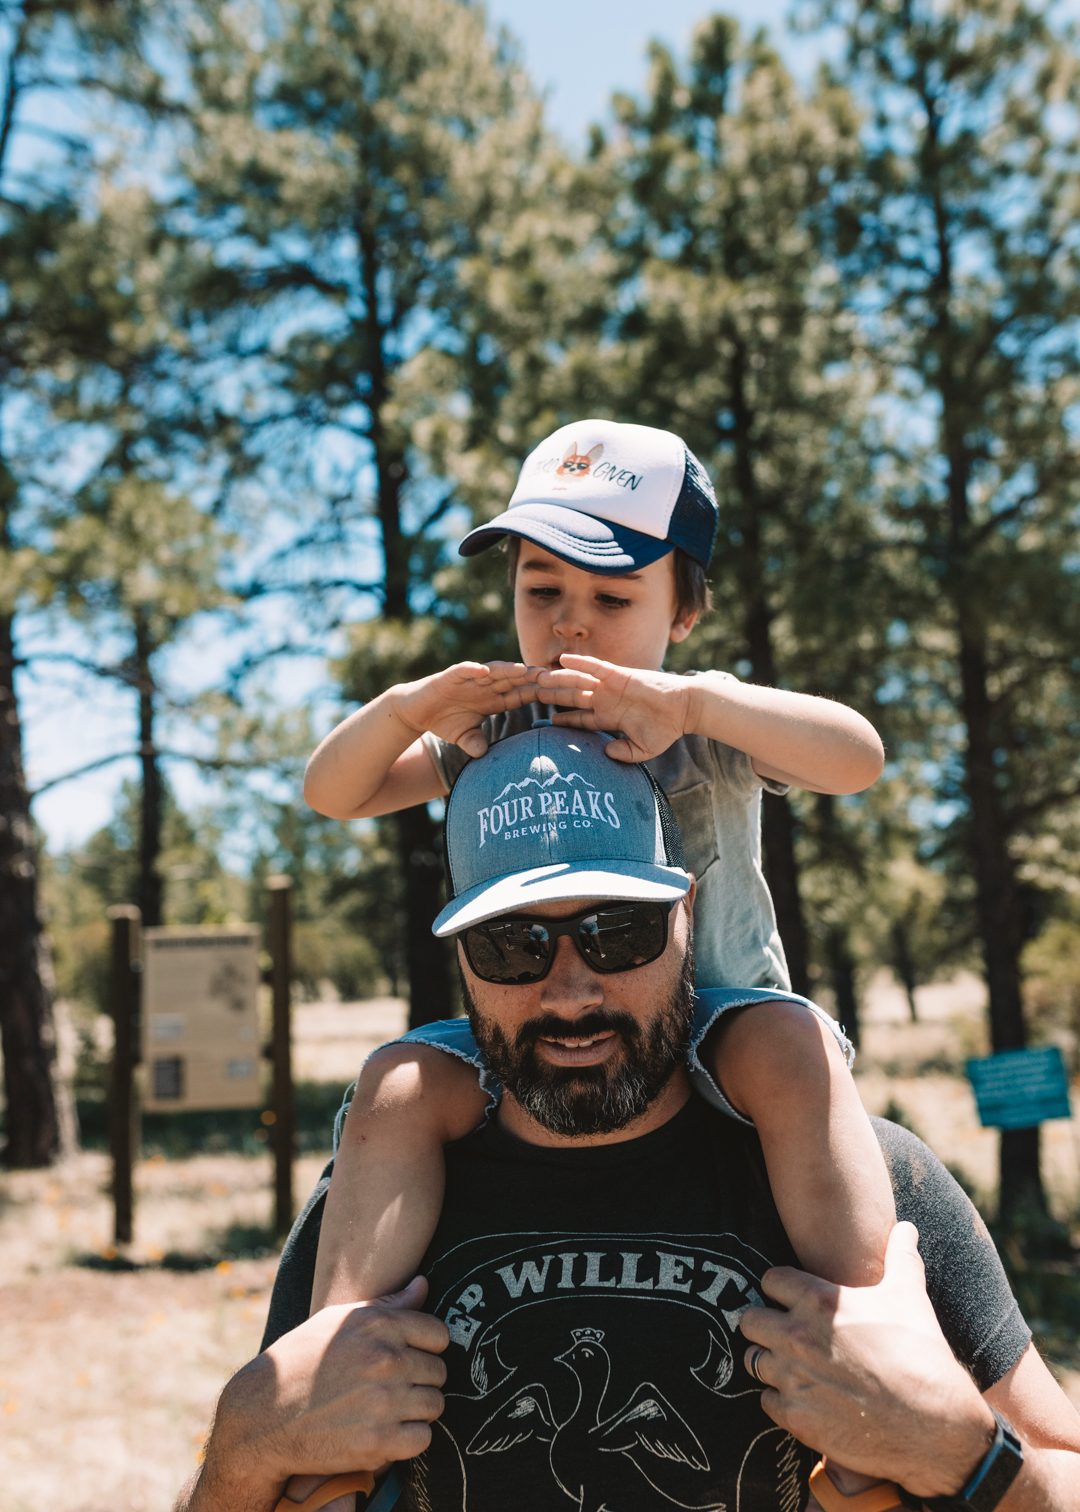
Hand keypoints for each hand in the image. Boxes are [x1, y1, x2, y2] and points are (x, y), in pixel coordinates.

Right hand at [186, 1278, 447, 1511]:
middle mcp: (386, 1360)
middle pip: (439, 1371)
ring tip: (390, 1409)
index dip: (427, 1347)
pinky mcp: (378, 1443)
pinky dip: (408, 1438)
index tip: (410, 1357)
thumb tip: (424, 1284)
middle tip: (394, 1387)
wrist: (261, 1416)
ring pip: (435, 1405)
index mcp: (379, 1325)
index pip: (439, 1334)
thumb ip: (387, 1304)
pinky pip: (422, 1438)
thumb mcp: (338, 1320)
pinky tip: (386, 1431)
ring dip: (417, 1410)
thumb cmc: (299, 1361)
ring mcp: (384, 1402)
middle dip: (421, 1380)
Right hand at [394, 662, 544, 757]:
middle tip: (550, 676)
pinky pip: (463, 671)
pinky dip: (472, 670)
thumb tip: (484, 755)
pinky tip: (483, 670)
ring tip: (523, 670)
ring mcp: (468, 679)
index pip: (519, 694)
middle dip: (530, 677)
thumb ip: (476, 744)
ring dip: (507, 670)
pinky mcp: (449, 677)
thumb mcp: (464, 737)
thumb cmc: (443, 721)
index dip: (536, 693)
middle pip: (512, 680)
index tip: (555, 694)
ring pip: (492, 672)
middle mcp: (484, 686)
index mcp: (492, 699)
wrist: (415, 710)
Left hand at [536, 655, 692, 761]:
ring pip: (579, 681)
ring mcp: (611, 687)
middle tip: (533, 695)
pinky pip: (596, 667)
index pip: (581, 719)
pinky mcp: (620, 675)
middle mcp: (607, 700)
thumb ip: (623, 753)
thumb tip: (606, 753)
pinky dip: (580, 662)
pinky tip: (563, 660)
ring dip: (559, 679)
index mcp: (610, 717)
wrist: (684, 709)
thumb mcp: (642, 749)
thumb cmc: (666, 729)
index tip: (547, 721)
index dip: (564, 720)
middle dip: (554, 697)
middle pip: (573, 698)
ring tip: (540, 678)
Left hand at [739, 1224, 995, 1497]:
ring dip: (770, 1362)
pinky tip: (804, 1398)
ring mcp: (793, 1378)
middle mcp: (798, 1336)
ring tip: (793, 1366)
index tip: (789, 1298)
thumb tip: (907, 1227)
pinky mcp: (795, 1417)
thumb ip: (900, 1257)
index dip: (779, 1288)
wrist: (933, 1425)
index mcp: (820, 1302)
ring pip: (753, 1361)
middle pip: (749, 1320)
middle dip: (764, 1324)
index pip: (769, 1280)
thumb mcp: (910, 1297)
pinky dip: (780, 1400)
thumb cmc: (921, 1356)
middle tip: (784, 1333)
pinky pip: (766, 1401)